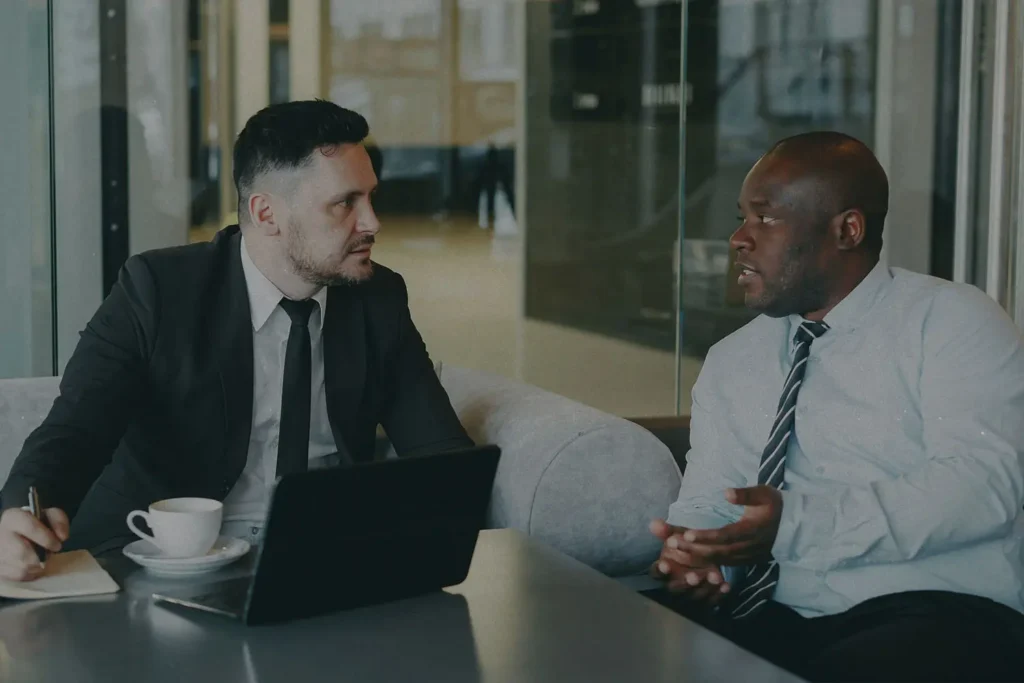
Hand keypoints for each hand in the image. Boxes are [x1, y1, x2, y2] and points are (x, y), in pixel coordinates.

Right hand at [0, 507, 69, 580]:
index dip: (47, 539)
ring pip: (21, 567)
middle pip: (22, 553)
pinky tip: (30, 565)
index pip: (30, 528)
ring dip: (35, 566)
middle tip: (46, 555)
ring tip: (37, 559)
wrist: (16, 534)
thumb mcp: (49, 516)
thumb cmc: (35, 524)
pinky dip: (29, 573)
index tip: (58, 546)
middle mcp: (1, 535)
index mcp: (13, 518)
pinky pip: (18, 576)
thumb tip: (62, 537)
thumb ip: (59, 521)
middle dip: (39, 557)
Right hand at [649, 519, 729, 603]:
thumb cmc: (689, 548)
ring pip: (694, 597)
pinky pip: (711, 602)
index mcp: (664, 569)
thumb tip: (653, 523)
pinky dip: (718, 594)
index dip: (660, 571)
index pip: (656, 573)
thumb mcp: (681, 537)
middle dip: (685, 583)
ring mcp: (690, 595)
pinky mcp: (706, 601)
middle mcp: (674, 585)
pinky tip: (726, 585)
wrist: (708, 560)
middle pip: (675, 589)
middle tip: (694, 576)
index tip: (665, 565)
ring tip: (716, 576)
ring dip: (705, 588)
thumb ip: (669, 532)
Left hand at [668, 486, 782, 565]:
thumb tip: (726, 493)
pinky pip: (722, 565)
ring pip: (717, 560)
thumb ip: (746, 495)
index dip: (705, 536)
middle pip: (716, 551)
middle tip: (671, 542)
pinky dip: (705, 563)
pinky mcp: (745, 561)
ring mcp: (746, 557)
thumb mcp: (764, 494)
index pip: (724, 536)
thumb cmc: (776, 506)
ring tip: (674, 549)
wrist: (794, 526)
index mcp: (750, 530)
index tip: (686, 533)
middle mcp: (747, 548)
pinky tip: (689, 559)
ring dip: (695, 556)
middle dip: (692, 548)